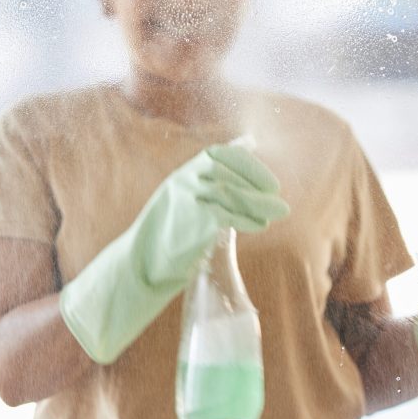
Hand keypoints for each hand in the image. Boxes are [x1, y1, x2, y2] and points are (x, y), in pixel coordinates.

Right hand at [59, 144, 289, 363]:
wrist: (138, 265)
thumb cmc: (166, 236)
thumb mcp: (182, 203)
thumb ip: (208, 187)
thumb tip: (242, 171)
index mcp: (181, 176)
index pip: (218, 154)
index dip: (247, 163)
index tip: (267, 179)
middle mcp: (182, 182)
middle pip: (227, 172)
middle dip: (256, 181)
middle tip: (276, 195)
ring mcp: (185, 201)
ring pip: (230, 192)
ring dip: (259, 202)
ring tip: (279, 211)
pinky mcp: (190, 223)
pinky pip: (225, 214)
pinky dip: (247, 218)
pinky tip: (260, 225)